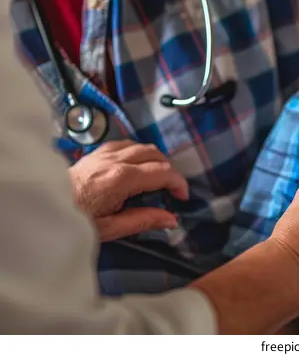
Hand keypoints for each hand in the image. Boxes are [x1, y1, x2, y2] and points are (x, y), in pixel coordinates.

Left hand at [68, 140, 188, 241]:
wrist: (43, 209)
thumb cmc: (75, 220)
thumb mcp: (110, 228)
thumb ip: (143, 220)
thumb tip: (171, 219)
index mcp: (122, 178)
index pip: (163, 172)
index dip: (178, 183)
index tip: (182, 197)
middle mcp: (116, 159)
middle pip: (156, 154)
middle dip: (169, 171)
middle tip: (171, 190)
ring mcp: (105, 152)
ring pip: (142, 146)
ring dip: (155, 159)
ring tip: (157, 179)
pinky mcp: (96, 152)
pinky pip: (126, 144)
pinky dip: (138, 152)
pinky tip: (137, 166)